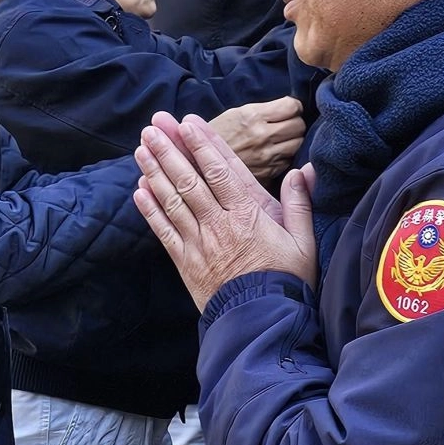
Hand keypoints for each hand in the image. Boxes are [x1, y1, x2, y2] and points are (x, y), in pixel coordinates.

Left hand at [134, 112, 316, 309]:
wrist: (263, 322)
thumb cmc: (287, 280)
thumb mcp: (304, 242)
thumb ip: (300, 204)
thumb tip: (303, 171)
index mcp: (249, 214)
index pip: (222, 170)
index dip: (203, 144)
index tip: (188, 122)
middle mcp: (220, 223)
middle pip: (190, 179)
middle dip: (170, 149)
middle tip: (153, 126)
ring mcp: (200, 242)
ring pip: (173, 200)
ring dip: (155, 172)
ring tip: (141, 148)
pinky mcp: (185, 262)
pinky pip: (164, 231)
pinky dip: (150, 210)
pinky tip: (139, 190)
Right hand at [210, 97, 307, 182]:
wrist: (197, 164)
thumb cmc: (216, 136)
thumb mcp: (233, 114)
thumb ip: (262, 111)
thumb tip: (290, 106)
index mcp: (252, 116)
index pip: (292, 106)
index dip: (293, 106)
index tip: (288, 109)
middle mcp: (262, 136)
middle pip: (298, 126)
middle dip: (294, 123)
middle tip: (284, 125)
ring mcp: (266, 157)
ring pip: (297, 145)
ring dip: (291, 141)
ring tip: (279, 140)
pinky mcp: (267, 173)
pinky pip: (287, 162)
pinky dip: (284, 157)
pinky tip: (273, 154)